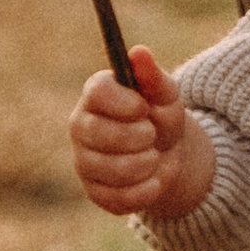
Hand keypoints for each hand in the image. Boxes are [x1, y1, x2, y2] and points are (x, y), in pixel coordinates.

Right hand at [68, 47, 214, 220]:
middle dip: (137, 137)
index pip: (97, 93)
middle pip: (98, 133)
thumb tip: (139, 52)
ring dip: (145, 164)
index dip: (124, 103)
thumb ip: (152, 76)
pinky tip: (152, 180)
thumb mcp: (165, 93)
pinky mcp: (94, 191)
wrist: (167, 154)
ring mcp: (84, 160)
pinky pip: (117, 198)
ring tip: (153, 156)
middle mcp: (81, 126)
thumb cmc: (160, 115)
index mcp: (96, 94)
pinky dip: (145, 190)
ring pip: (110, 169)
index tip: (143, 108)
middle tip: (151, 134)